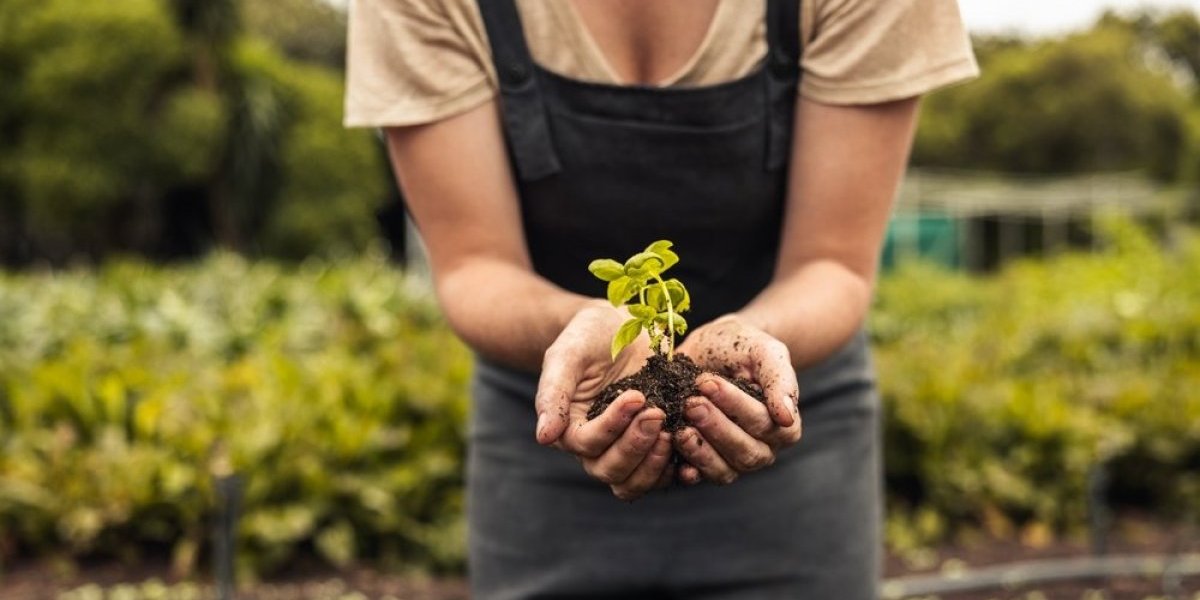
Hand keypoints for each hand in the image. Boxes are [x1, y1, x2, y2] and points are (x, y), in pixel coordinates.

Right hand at [535, 300, 673, 499]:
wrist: (620, 327)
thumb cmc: (587, 337)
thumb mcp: (566, 355)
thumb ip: (553, 393)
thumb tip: (544, 437)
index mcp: (570, 428)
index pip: (587, 444)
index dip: (612, 426)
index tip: (636, 395)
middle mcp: (597, 448)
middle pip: (611, 471)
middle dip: (635, 446)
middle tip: (657, 413)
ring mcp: (627, 450)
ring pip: (634, 482)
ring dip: (655, 464)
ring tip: (674, 431)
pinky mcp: (654, 446)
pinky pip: (664, 474)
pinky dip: (677, 468)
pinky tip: (692, 444)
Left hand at [672, 314, 801, 484]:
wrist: (712, 347)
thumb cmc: (742, 347)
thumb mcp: (764, 351)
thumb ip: (780, 380)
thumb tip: (786, 417)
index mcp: (784, 426)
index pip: (763, 424)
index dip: (735, 406)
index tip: (708, 383)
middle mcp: (762, 449)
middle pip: (745, 452)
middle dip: (716, 428)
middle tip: (691, 403)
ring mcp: (733, 460)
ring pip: (724, 469)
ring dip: (700, 450)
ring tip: (679, 428)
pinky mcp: (705, 463)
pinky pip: (699, 476)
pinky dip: (686, 468)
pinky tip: (672, 451)